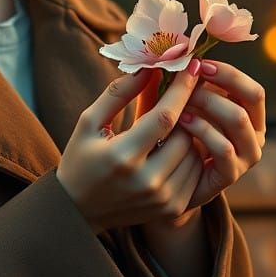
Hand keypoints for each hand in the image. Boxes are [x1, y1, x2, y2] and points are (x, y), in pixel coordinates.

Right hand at [55, 61, 204, 233]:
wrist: (79, 210)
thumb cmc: (81, 159)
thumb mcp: (89, 122)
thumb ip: (118, 93)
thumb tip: (149, 68)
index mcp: (122, 157)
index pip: (164, 118)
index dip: (181, 89)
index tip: (192, 66)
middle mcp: (147, 181)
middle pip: (185, 135)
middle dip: (187, 111)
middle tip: (184, 94)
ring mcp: (162, 199)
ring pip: (195, 154)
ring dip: (190, 133)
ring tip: (175, 122)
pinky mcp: (172, 209)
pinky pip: (196, 173)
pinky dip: (191, 155)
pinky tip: (175, 146)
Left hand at [176, 60, 265, 208]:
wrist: (166, 182)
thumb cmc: (169, 136)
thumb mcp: (169, 105)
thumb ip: (169, 83)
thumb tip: (163, 53)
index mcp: (249, 115)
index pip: (251, 88)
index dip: (228, 72)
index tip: (199, 63)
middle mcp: (255, 135)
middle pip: (252, 96)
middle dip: (219, 82)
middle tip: (189, 80)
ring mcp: (246, 156)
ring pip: (237, 118)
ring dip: (209, 103)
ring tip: (181, 101)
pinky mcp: (230, 175)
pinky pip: (224, 148)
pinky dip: (203, 131)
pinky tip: (180, 123)